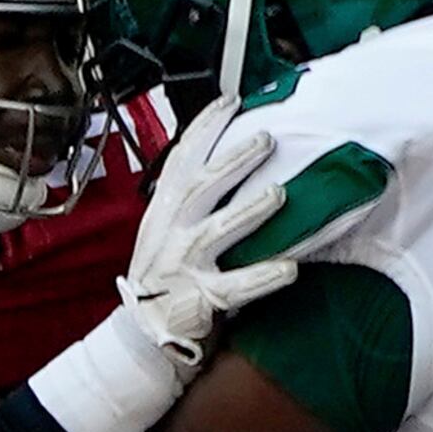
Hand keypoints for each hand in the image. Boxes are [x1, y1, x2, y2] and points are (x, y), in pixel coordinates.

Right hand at [115, 97, 303, 367]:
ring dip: (249, 211)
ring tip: (278, 193)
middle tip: (266, 138)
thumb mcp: (163, 226)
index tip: (230, 102)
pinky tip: (289, 269)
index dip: (205, 127)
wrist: (143, 329)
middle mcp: (172, 232)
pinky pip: (235, 286)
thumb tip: (221, 154)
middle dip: (234, 160)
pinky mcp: (202, 299)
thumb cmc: (162, 273)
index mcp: (164, 210)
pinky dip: (262, 277)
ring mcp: (185, 265)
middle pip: (202, 187)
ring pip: (218, 231)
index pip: (182, 159)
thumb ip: (186, 195)